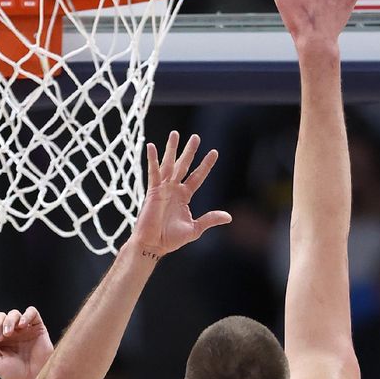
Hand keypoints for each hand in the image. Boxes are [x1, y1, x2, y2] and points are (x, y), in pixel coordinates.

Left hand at [0, 307, 53, 378]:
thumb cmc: (15, 375)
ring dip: (8, 320)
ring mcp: (24, 329)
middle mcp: (12, 332)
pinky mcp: (38, 327)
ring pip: (14, 313)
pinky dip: (26, 315)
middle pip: (0, 316)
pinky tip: (22, 325)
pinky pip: (32, 312)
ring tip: (9, 333)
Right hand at [132, 131, 231, 256]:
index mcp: (184, 196)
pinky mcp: (152, 191)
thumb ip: (209, 219)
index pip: (197, 176)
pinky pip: (153, 172)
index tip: (214, 152)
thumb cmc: (171, 239)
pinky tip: (150, 146)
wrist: (153, 245)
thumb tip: (229, 217)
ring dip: (171, 149)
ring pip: (169, 164)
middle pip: (184, 165)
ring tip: (175, 133)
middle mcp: (174, 189)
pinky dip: (152, 159)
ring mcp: (163, 188)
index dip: (205, 165)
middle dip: (190, 151)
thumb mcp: (195, 228)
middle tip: (196, 137)